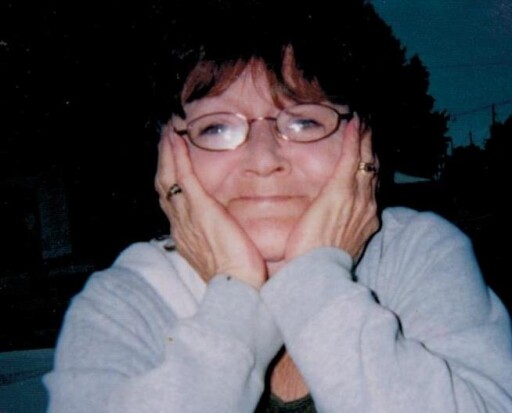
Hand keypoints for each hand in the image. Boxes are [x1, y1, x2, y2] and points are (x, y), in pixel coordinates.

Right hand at [155, 126, 266, 288]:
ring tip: (168, 134)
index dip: (169, 181)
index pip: (171, 203)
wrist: (238, 285)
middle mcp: (179, 225)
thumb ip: (218, 239)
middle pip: (163, 188)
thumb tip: (226, 229)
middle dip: (163, 163)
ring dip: (167, 154)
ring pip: (168, 179)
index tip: (172, 164)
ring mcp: (186, 216)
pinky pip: (183, 177)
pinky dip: (178, 157)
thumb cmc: (237, 275)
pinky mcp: (200, 208)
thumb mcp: (222, 255)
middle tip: (165, 141)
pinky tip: (177, 140)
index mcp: (184, 236)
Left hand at [285, 114, 379, 262]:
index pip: (372, 188)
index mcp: (366, 220)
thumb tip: (330, 222)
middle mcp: (367, 207)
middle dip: (372, 149)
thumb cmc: (319, 263)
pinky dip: (353, 141)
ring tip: (364, 123)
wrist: (317, 273)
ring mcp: (357, 198)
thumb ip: (338, 229)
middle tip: (370, 130)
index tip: (369, 156)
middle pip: (373, 171)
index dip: (371, 169)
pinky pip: (350, 159)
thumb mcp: (335, 245)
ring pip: (365, 162)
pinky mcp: (339, 191)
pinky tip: (354, 124)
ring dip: (365, 140)